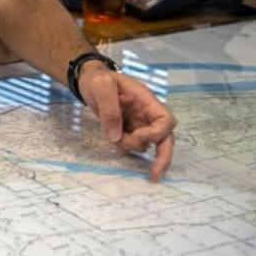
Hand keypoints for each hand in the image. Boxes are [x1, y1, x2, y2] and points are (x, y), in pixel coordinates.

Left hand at [77, 66, 176, 181]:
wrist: (89, 81)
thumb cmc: (98, 79)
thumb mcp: (101, 86)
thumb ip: (109, 108)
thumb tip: (116, 136)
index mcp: (147, 101)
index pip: (166, 120)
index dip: (157, 133)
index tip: (138, 136)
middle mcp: (147, 115)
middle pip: (165, 138)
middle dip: (163, 158)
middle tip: (154, 176)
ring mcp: (140, 124)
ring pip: (145, 145)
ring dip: (129, 146)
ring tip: (110, 133)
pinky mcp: (130, 131)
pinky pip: (132, 146)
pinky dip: (123, 147)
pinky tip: (111, 137)